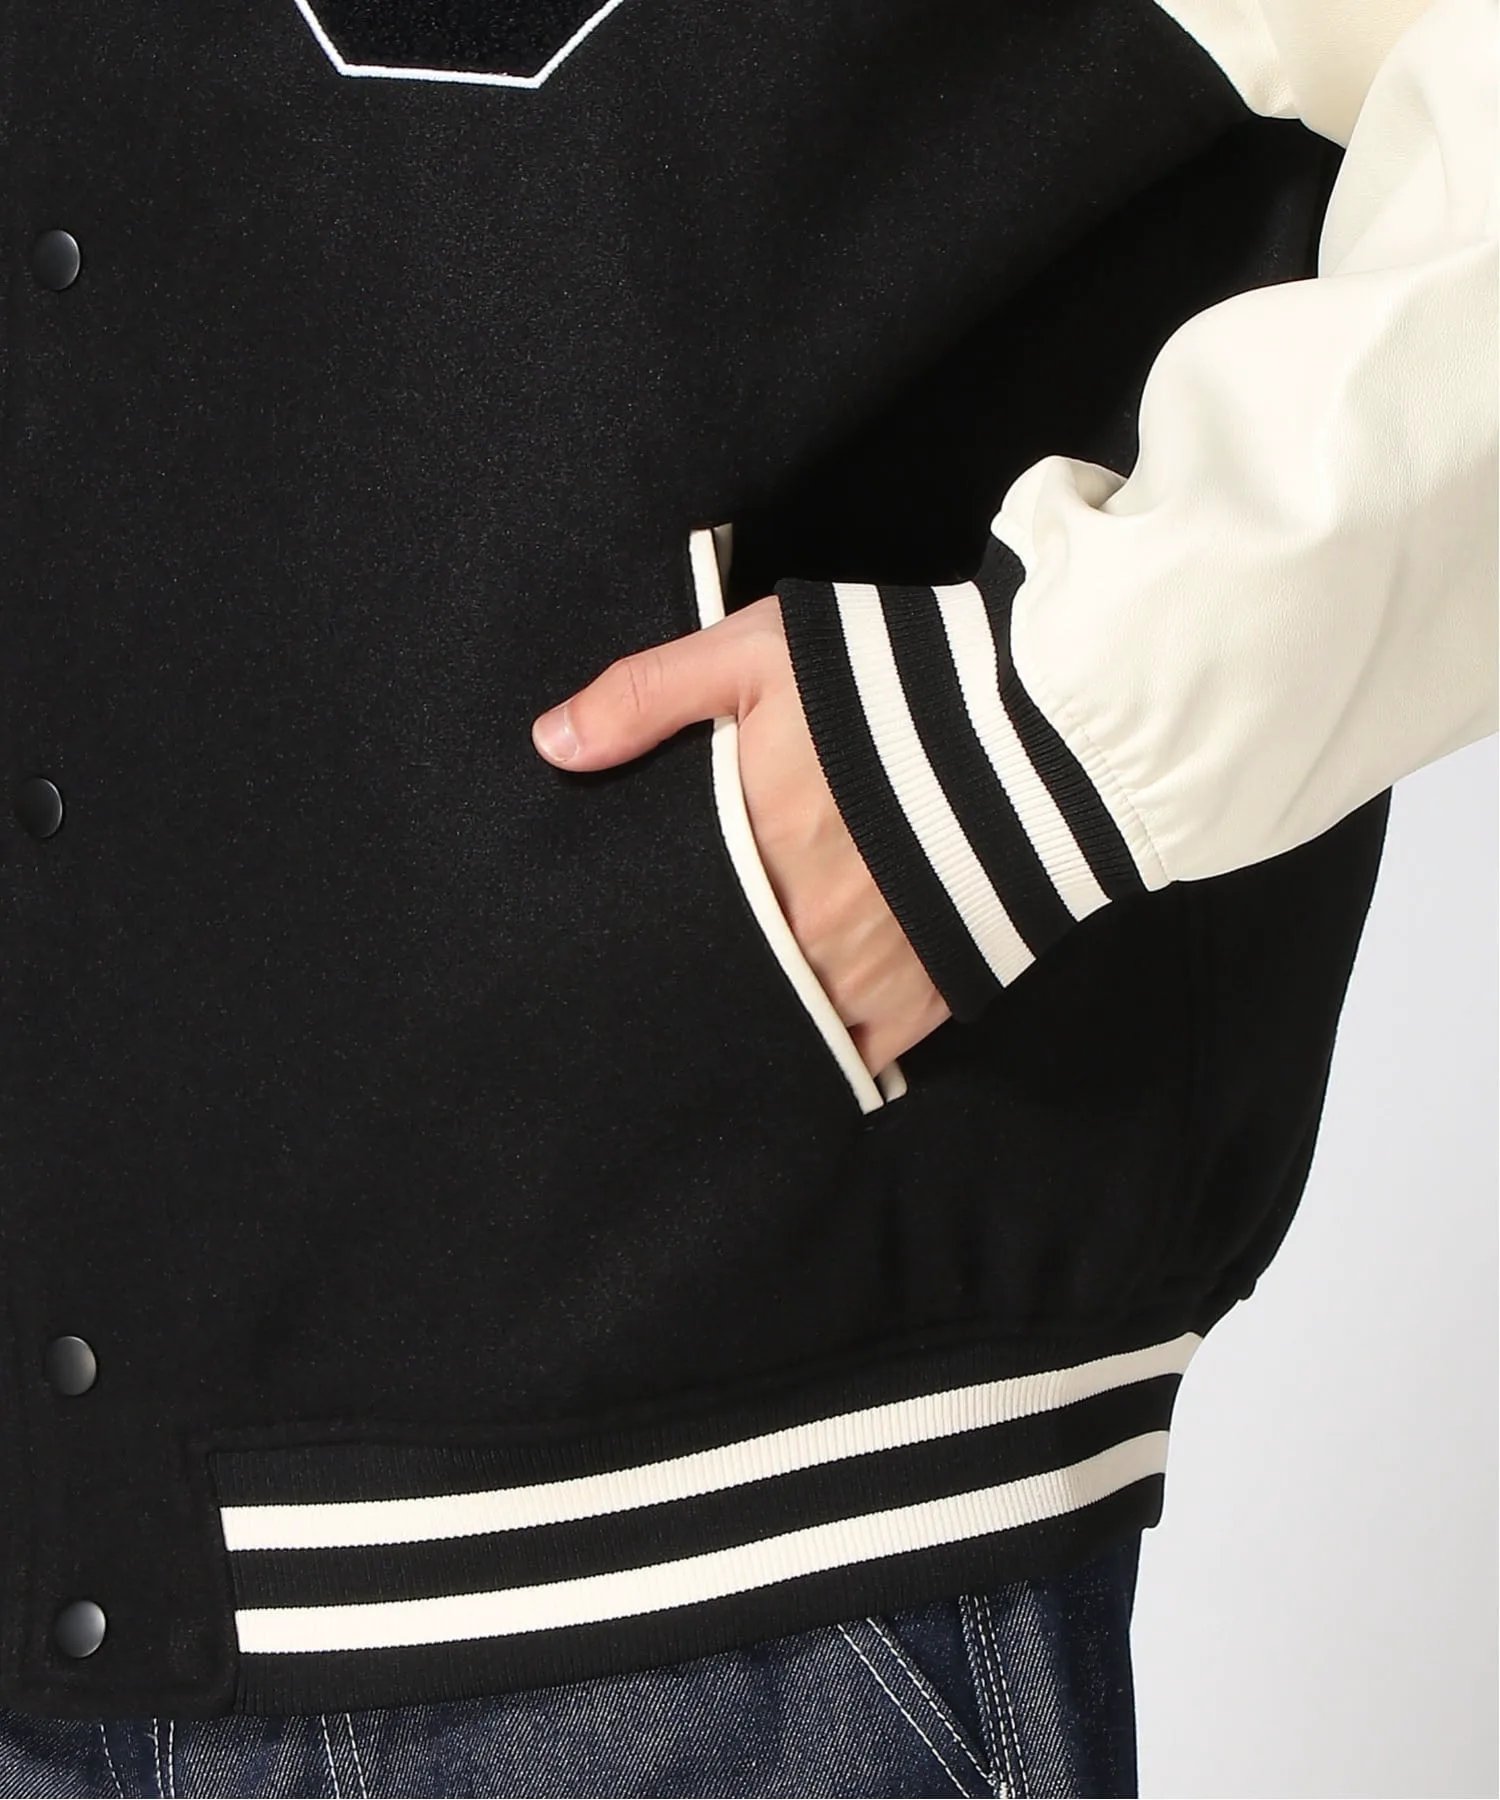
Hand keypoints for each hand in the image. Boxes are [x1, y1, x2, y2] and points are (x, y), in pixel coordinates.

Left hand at [531, 595, 950, 1076]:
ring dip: (766, 1018)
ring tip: (737, 1013)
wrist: (1043, 714)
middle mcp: (806, 936)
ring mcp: (873, 974)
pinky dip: (839, 1044)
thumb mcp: (753, 655)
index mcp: (751, 860)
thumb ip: (647, 696)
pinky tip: (814, 1032)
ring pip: (793, 1026)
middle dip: (701, 988)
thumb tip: (551, 744)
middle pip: (729, 987)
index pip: (671, 934)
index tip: (619, 956)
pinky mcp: (934, 990)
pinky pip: (868, 1047)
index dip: (643, 949)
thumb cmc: (888, 679)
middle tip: (676, 985)